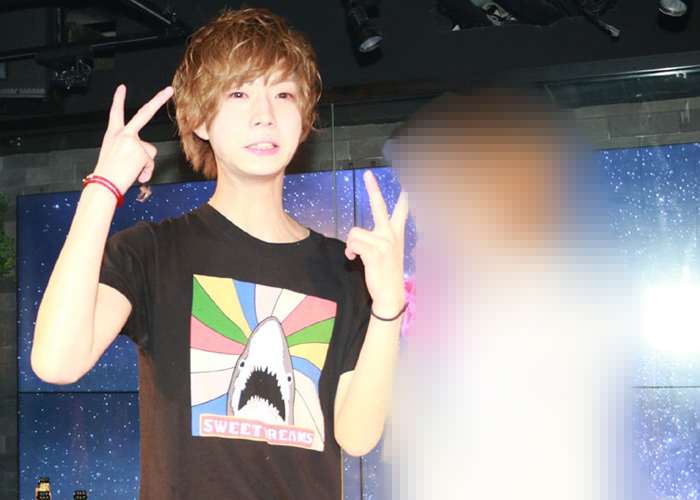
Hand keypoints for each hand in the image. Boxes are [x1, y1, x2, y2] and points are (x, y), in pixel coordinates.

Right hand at [94, 85, 173, 193]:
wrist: (105, 185)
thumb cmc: (109, 174)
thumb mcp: (116, 156)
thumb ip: (132, 150)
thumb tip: (146, 156)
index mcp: (113, 134)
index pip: (116, 113)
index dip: (118, 99)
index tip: (122, 88)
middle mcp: (124, 134)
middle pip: (144, 113)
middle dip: (158, 100)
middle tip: (169, 90)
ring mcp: (133, 140)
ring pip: (150, 151)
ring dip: (144, 164)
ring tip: (130, 171)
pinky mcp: (142, 150)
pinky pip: (151, 161)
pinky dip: (146, 171)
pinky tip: (136, 174)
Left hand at [345, 171, 408, 317]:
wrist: (390, 294)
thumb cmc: (386, 273)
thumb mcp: (389, 253)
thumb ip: (379, 240)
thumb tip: (357, 239)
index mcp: (396, 233)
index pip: (402, 209)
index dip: (405, 195)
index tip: (407, 182)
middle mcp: (391, 234)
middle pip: (379, 205)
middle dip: (373, 188)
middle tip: (367, 174)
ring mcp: (384, 242)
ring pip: (355, 232)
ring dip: (351, 245)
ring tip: (356, 254)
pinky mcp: (374, 251)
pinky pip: (353, 243)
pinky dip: (349, 252)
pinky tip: (354, 258)